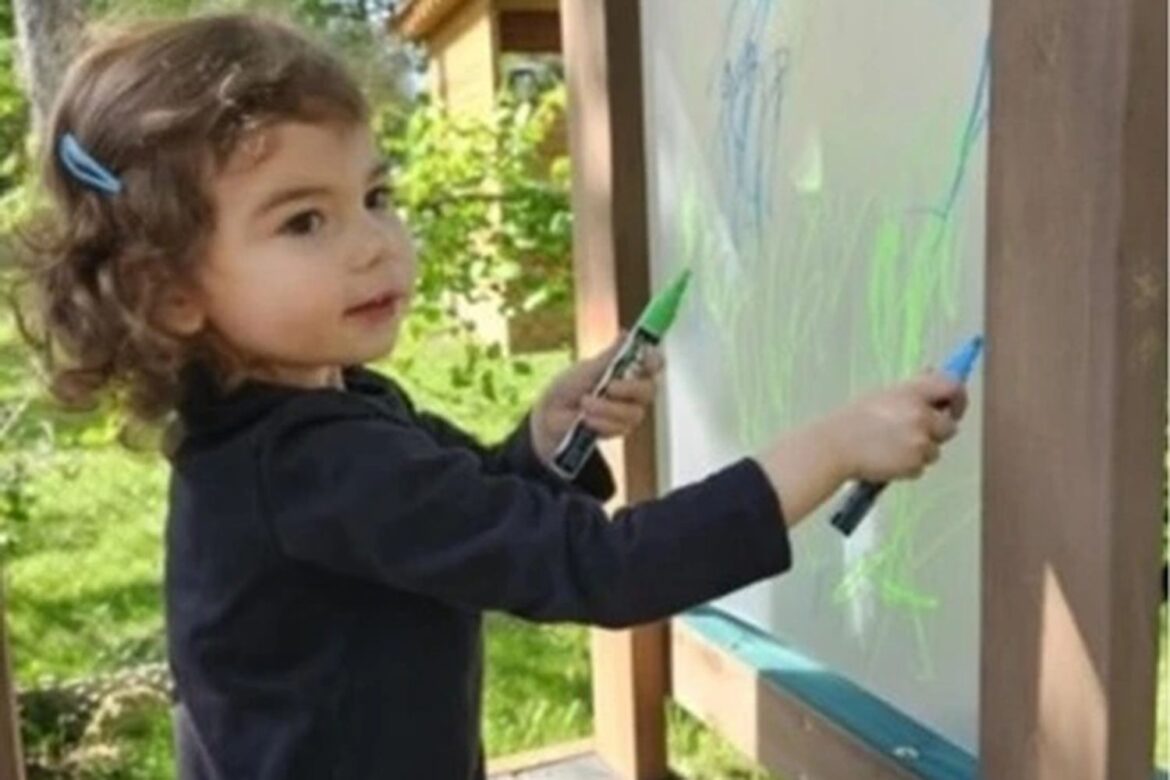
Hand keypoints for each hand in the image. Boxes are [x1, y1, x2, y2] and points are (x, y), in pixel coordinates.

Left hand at [529, 333, 665, 465]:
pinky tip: (586, 419)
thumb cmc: (570, 386)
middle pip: (649, 390)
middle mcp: (634, 390)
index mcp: (629, 369)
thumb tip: (626, 334)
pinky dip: (600, 422)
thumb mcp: (588, 368)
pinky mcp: (620, 430)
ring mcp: (629, 411)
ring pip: (633, 412)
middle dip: (629, 389)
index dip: (655, 360)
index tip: (646, 361)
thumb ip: (610, 356)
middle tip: (609, 387)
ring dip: (606, 408)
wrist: (552, 414)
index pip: (654, 363)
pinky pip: (619, 427)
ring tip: (585, 403)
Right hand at [754, 372, 966, 527]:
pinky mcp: (914, 464)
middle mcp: (920, 415)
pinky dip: (908, 467)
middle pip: (950, 426)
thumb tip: (933, 375)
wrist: (834, 447)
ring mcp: (919, 441)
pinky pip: (920, 467)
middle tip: (915, 434)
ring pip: (935, 450)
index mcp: (912, 392)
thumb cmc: (852, 421)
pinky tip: (887, 460)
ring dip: (920, 451)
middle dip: (936, 432)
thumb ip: (911, 391)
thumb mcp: (882, 396)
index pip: (952, 386)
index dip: (958, 398)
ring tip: (891, 448)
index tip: (952, 407)